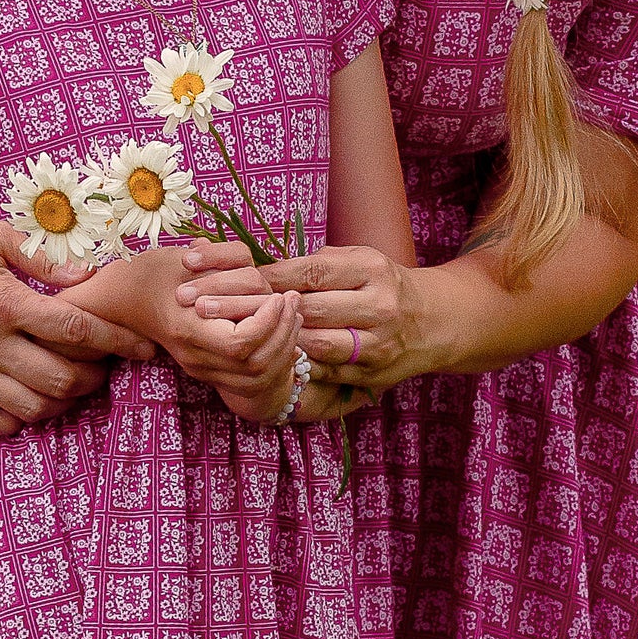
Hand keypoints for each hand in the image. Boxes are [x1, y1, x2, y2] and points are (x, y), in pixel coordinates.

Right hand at [0, 200, 145, 435]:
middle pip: (61, 378)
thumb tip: (91, 274)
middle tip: (107, 365)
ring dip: (62, 401)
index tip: (142, 346)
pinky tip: (28, 405)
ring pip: (30, 406)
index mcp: (4, 303)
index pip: (76, 330)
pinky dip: (13, 422)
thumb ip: (44, 259)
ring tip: (74, 383)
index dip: (117, 341)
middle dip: (96, 376)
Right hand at [51, 241, 302, 418]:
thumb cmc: (150, 271)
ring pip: (259, 372)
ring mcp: (202, 366)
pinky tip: (283, 328)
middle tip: (293, 300)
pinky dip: (274, 352)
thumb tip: (255, 271)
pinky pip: (252, 375)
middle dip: (283, 332)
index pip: (241, 343)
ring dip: (283, 342)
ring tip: (292, 311)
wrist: (118, 301)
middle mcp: (195, 355)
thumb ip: (221, 265)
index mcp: (187, 330)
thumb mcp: (184, 259)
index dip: (266, 322)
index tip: (277, 296)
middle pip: (256, 362)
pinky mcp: (209, 368)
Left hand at [178, 239, 425, 394]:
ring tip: (222, 334)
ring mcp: (378, 346)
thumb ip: (317, 265)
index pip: (309, 270)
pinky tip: (257, 364)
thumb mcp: (359, 261)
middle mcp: (378, 307)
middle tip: (202, 304)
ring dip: (266, 340)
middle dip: (249, 306)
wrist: (435, 324)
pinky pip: (326, 375)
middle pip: (305, 308)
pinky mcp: (374, 377)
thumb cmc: (383, 285)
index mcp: (372, 270)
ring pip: (313, 345)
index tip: (217, 272)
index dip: (261, 273)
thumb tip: (258, 265)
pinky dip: (293, 368)